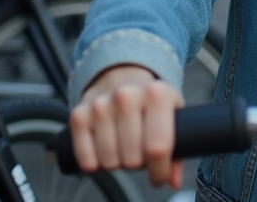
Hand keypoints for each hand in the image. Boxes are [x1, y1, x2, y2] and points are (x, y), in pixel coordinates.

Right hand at [69, 65, 184, 187]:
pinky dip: (95, 163)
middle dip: (138, 164)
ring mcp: (100, 105)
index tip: (159, 176)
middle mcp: (127, 96)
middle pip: (133, 159)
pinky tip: (104, 150)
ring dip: (117, 163)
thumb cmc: (150, 101)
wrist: (122, 76)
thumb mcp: (172, 114)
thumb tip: (173, 180)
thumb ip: (178, 149)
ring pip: (110, 161)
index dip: (160, 170)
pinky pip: (87, 160)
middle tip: (139, 151)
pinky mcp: (78, 115)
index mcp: (157, 94)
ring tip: (123, 147)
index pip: (158, 147)